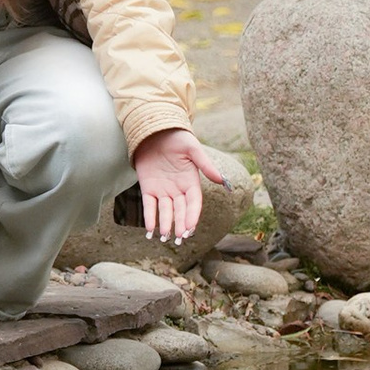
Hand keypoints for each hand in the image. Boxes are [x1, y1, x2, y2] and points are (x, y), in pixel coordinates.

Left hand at [129, 126, 228, 245]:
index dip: (192, 215)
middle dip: (180, 225)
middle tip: (180, 238)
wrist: (154, 130)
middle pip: (180, 210)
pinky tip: (150, 229)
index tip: (190, 228)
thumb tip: (222, 180)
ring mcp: (163, 190)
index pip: (194, 203)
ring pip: (166, 211)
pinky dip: (150, 217)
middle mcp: (178, 189)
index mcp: (191, 181)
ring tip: (165, 238)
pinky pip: (149, 206)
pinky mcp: (148, 188)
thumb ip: (205, 164)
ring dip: (166, 225)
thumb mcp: (192, 148)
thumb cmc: (176, 138)